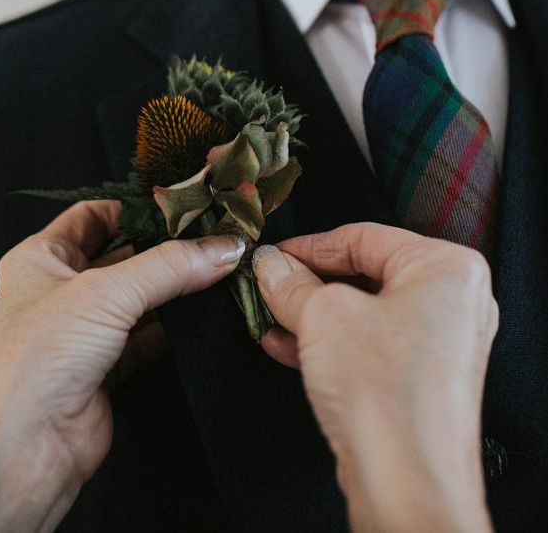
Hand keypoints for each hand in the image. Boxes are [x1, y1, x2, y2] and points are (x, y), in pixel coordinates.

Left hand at [0, 200, 243, 532]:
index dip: (134, 208)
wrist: (25, 449)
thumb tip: (224, 248)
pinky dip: (174, 327)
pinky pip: (147, 337)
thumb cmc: (39, 358)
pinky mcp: (105, 367)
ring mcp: (83, 331)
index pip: (91, 215)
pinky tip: (204, 316)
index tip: (181, 207)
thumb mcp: (105, 294)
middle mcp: (59, 290)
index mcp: (40, 257)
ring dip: (174, 289)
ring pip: (137, 298)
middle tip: (212, 238)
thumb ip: (169, 268)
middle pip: (121, 256)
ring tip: (218, 271)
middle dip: (163, 249)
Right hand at [253, 223, 496, 532]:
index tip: (274, 255)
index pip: (363, 236)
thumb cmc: (386, 395)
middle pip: (361, 275)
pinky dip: (324, 342)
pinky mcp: (415, 377)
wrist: (405, 481)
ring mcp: (435, 343)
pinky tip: (284, 345)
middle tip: (268, 284)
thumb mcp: (322, 315)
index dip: (309, 245)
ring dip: (308, 314)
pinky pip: (363, 344)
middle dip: (306, 284)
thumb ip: (290, 281)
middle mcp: (449, 303)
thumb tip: (271, 264)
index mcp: (445, 269)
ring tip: (269, 315)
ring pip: (358, 312)